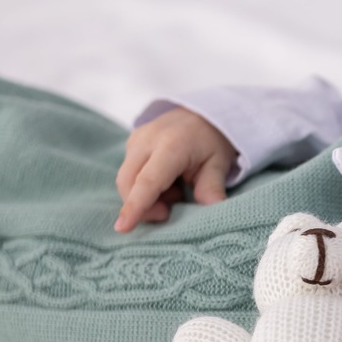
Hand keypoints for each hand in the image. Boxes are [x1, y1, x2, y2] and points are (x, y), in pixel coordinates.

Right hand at [114, 107, 236, 231]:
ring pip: (126, 180)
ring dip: (145, 196)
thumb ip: (212, 188)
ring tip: (175, 192)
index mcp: (171, 145)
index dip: (136, 206)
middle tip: (170, 212)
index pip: (148, 181)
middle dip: (142, 206)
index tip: (123, 227)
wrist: (203, 113)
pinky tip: (167, 184)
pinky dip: (144, 186)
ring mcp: (135, 139)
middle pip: (128, 183)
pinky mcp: (131, 143)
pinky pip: (129, 173)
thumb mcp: (219, 163)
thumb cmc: (212, 141)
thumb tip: (213, 211)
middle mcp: (147, 140)